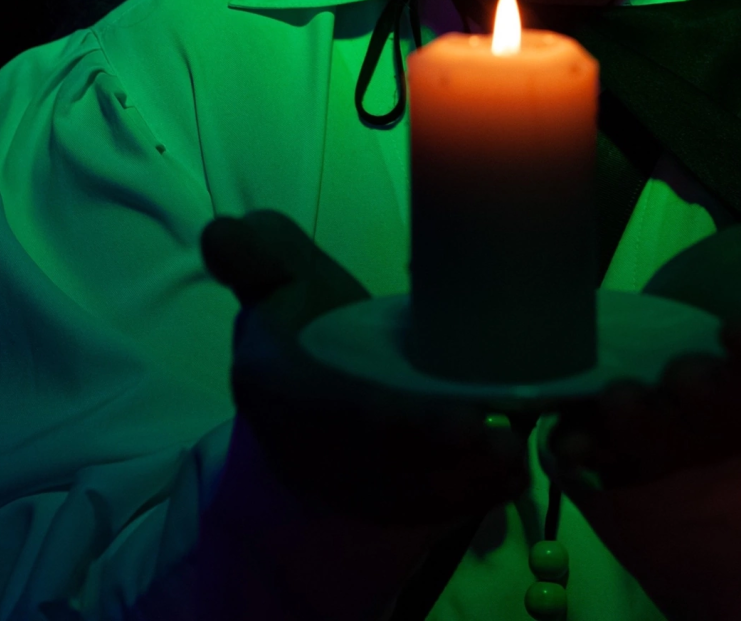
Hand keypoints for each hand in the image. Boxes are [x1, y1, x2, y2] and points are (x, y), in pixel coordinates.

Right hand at [201, 210, 528, 528]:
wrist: (300, 362)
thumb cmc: (301, 312)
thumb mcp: (276, 274)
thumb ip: (256, 256)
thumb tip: (222, 232)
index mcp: (276, 387)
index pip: (337, 414)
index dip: (401, 424)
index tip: (466, 422)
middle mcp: (302, 445)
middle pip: (378, 467)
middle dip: (446, 464)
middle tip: (511, 445)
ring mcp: (336, 478)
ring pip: (401, 496)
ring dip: (464, 487)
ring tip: (518, 460)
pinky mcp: (368, 495)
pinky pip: (414, 508)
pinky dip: (463, 499)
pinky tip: (507, 477)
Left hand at [546, 181, 740, 491]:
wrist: (664, 350)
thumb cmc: (726, 296)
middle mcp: (726, 404)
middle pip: (725, 409)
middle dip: (706, 393)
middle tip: (686, 374)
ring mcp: (669, 431)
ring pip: (661, 438)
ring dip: (642, 423)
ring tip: (619, 397)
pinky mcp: (614, 446)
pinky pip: (599, 455)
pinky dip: (582, 447)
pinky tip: (565, 437)